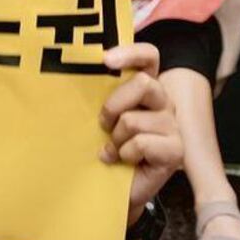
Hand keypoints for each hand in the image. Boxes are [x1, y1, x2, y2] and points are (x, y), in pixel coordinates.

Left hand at [97, 43, 182, 224]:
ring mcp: (171, 126)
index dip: (131, 53)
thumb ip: (92, 93)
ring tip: (113, 148)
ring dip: (116, 137)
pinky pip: (142, 142)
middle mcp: (161, 102)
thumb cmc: (100, 146)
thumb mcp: (93, 115)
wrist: (108, 186)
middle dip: (113, 104)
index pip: (148, 57)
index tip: (105, 60)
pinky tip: (122, 160)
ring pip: (135, 119)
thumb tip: (65, 71)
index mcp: (143, 87)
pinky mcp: (174, 150)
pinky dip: (124, 153)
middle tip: (103, 123)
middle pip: (144, 83)